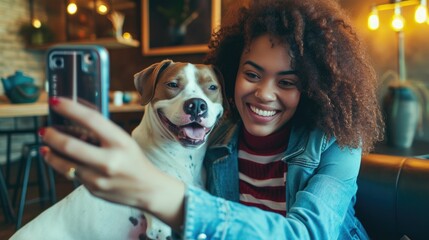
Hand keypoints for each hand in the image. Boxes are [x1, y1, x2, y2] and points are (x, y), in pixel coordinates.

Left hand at [40, 97, 184, 228]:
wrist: (147, 189)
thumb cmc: (133, 160)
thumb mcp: (124, 141)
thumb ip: (102, 132)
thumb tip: (74, 115)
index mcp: (120, 142)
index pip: (91, 120)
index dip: (70, 109)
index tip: (55, 102)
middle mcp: (110, 160)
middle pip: (70, 146)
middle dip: (51, 135)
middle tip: (44, 130)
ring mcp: (100, 178)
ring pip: (64, 164)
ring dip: (50, 153)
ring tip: (45, 146)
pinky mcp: (93, 190)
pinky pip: (72, 175)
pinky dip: (63, 165)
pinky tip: (60, 159)